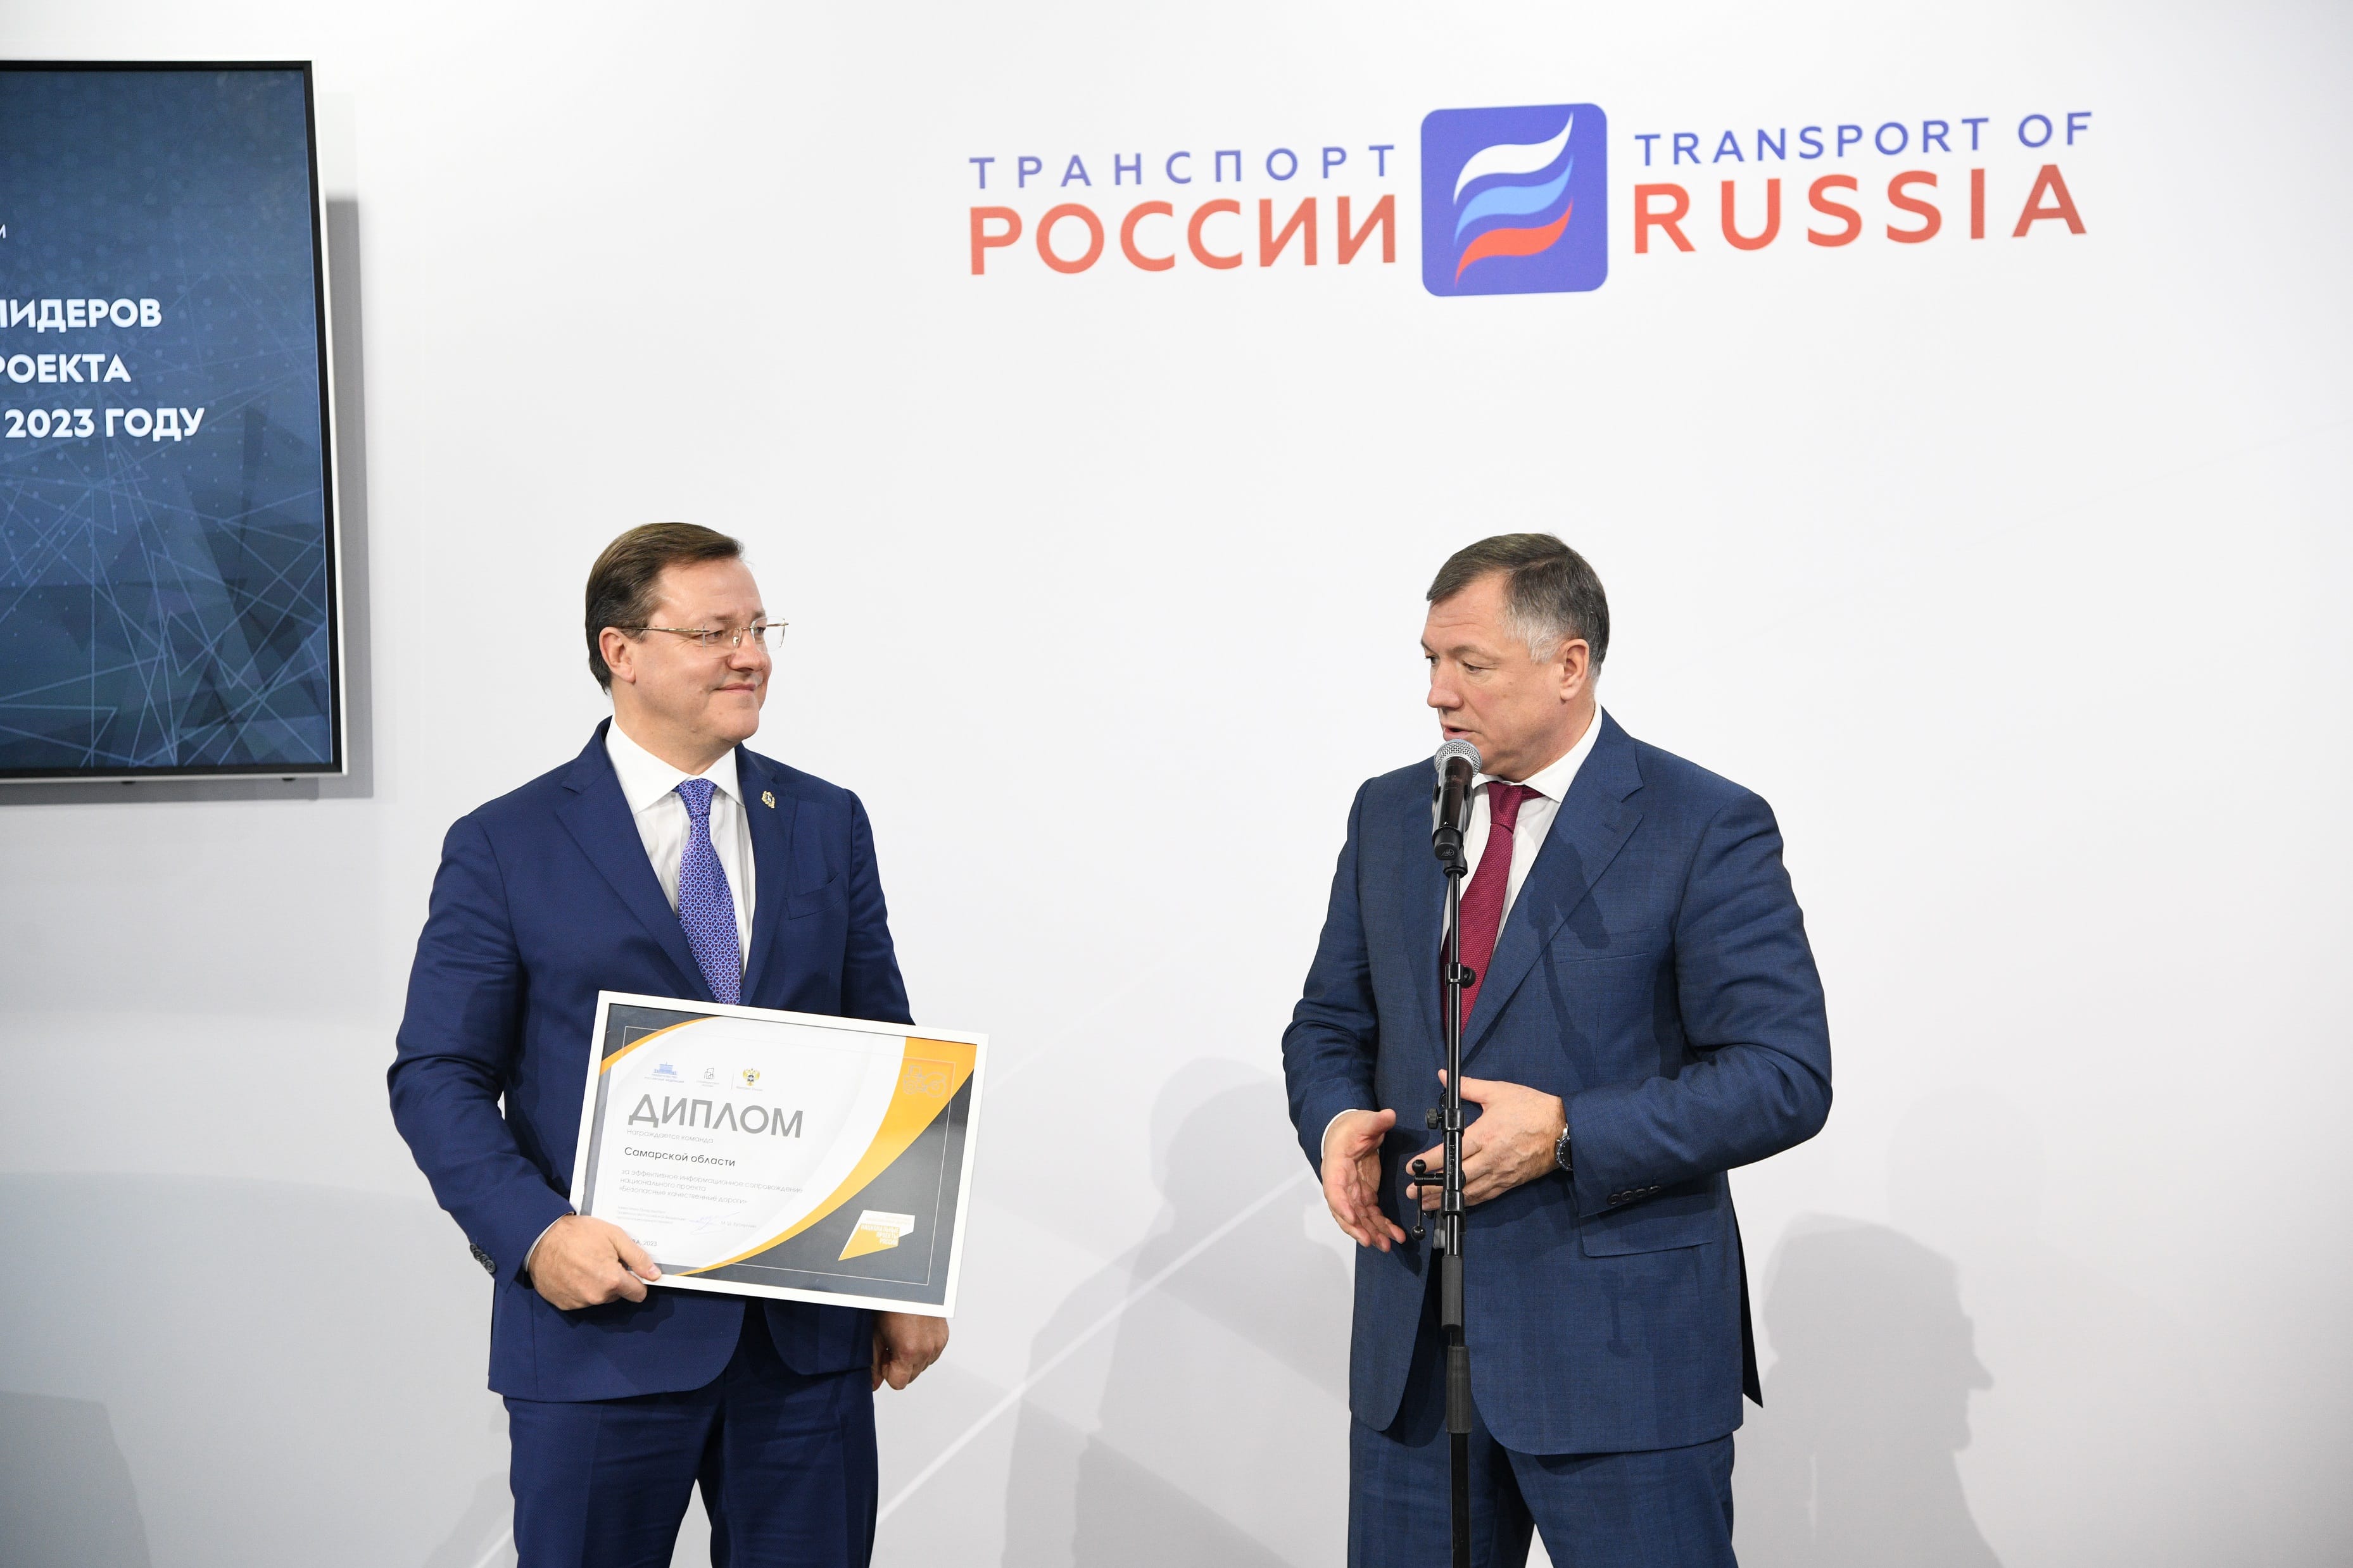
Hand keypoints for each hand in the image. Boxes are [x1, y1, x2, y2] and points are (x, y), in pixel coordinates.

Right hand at [527, 1215, 660, 1309]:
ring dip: (597, 1284)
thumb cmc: (578, 1234)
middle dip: (615, 1280)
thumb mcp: (614, 1236)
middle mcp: (596, 1296)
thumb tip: (655, 1275)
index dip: (638, 1281)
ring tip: (586, 1264)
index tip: (632, 1272)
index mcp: (612, 1280)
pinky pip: (581, 1300)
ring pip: (599, 1297)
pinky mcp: (564, 1304)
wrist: (541, 1238)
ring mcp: (579, 1302)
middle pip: (618, 1294)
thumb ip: (637, 1257)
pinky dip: (580, 1289)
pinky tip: (573, 1272)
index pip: (638, 1293)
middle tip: (603, 1260)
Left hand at [872, 1311, 948, 1390]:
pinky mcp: (944, 1337)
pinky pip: (932, 1355)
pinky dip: (923, 1350)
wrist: (911, 1282)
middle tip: (891, 1345)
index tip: (884, 1355)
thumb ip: (874, 1363)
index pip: (898, 1383)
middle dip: (899, 1366)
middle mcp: (927, 1350)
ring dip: (912, 1359)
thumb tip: (873, 1384)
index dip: (888, 1372)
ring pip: (922, 1366)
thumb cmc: (892, 1303)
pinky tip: (914, 1334)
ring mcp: (938, 1343)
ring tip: (903, 1337)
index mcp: (909, 1351)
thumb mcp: (876, 1334)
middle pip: (911, 1377)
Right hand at [1322, 1109, 1408, 1251]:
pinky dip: (1381, 1226)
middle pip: (1345, 1212)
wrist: (1347, 1132)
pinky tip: (1393, 1235)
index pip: (1334, 1190)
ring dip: (1373, 1232)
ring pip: (1359, 1218)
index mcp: (1336, 1167)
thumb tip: (1389, 1116)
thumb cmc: (1349, 1128)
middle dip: (1358, 1228)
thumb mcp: (1363, 1121)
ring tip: (1387, 1244)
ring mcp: (1353, 1192)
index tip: (1353, 1218)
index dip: (1342, 1206)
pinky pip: (1371, 1215)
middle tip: (1371, 1241)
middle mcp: (1341, 1185)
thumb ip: (1376, 1121)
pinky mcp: (1364, 1195)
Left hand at [1412, 1073, 1565, 1211]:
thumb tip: (1442, 1077)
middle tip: (1412, 1192)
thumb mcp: (1499, 1092)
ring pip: (1470, 1191)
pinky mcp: (1511, 1182)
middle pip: (1457, 1177)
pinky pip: (1486, 1195)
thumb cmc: (1532, 1108)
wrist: (1564, 1129)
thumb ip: (1468, 1086)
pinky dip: (1469, 1201)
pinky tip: (1457, 1203)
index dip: (1431, 1162)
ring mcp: (1501, 1173)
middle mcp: (1491, 1158)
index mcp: (1486, 1135)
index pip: (1453, 1152)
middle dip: (1433, 1187)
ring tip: (1427, 1204)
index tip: (1414, 1167)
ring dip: (1446, 1199)